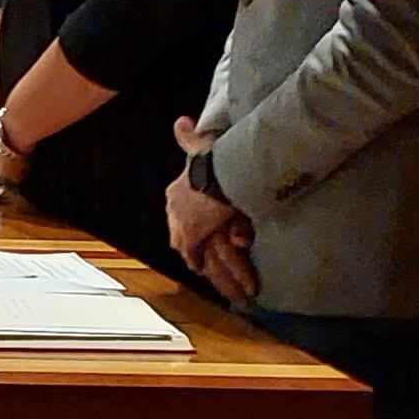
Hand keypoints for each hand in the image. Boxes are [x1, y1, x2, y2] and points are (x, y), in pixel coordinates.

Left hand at [167, 118, 257, 301]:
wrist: (218, 168)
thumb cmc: (212, 155)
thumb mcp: (197, 143)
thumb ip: (187, 135)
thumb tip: (181, 122)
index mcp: (176, 196)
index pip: (180, 227)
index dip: (191, 241)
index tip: (201, 253)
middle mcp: (177, 217)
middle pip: (189, 250)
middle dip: (206, 266)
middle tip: (218, 281)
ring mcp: (188, 231)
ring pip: (208, 263)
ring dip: (225, 281)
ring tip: (241, 295)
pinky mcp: (201, 241)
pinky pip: (216, 266)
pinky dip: (230, 279)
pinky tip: (243, 290)